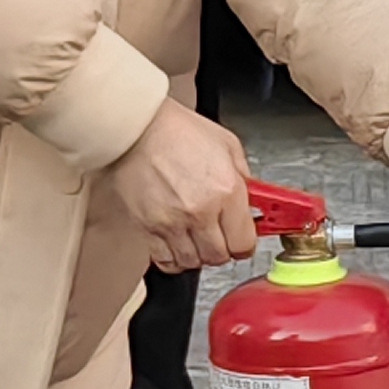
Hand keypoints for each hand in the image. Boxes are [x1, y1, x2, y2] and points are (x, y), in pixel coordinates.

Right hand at [95, 96, 254, 272]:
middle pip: (219, 257)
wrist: (135, 127)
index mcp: (226, 190)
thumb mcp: (227, 145)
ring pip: (193, 262)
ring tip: (197, 237)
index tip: (243, 238)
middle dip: (223, 249)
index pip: (244, 242)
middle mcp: (200, 211)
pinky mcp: (147, 227)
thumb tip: (253, 200)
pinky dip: (174, 258)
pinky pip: (165, 260)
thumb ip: (244, 177)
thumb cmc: (177, 130)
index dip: (246, 243)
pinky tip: (177, 243)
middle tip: (220, 235)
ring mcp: (171, 222)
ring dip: (198, 254)